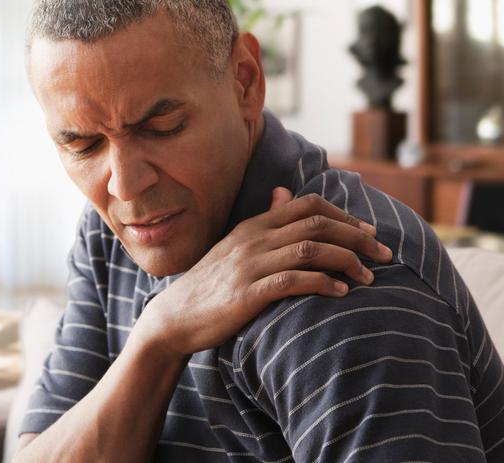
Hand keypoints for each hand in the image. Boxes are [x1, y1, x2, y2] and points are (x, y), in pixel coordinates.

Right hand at [135, 188, 392, 359]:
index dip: (344, 215)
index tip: (369, 232)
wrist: (175, 317)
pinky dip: (323, 284)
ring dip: (346, 261)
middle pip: (316, 223)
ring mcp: (249, 265)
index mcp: (253, 226)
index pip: (307, 205)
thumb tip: (284, 192)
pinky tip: (341, 292)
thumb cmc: (210, 284)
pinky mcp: (247, 293)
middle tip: (383, 254)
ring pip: (310, 249)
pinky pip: (293, 281)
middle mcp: (253, 240)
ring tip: (369, 277)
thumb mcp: (235, 245)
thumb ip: (264, 220)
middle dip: (357, 236)